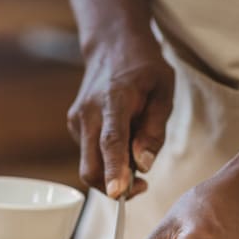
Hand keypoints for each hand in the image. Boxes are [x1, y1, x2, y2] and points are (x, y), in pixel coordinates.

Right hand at [67, 36, 173, 198]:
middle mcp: (88, 112)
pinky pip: (90, 154)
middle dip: (113, 187)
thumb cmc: (143, 68)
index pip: (111, 141)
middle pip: (91, 166)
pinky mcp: (74, 127)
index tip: (116, 193)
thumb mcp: (164, 92)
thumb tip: (143, 165)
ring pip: (90, 165)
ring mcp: (77, 121)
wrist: (111, 45)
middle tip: (142, 185)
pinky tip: (123, 138)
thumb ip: (154, 131)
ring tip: (136, 149)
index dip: (114, 169)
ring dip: (113, 172)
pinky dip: (108, 158)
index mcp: (114, 100)